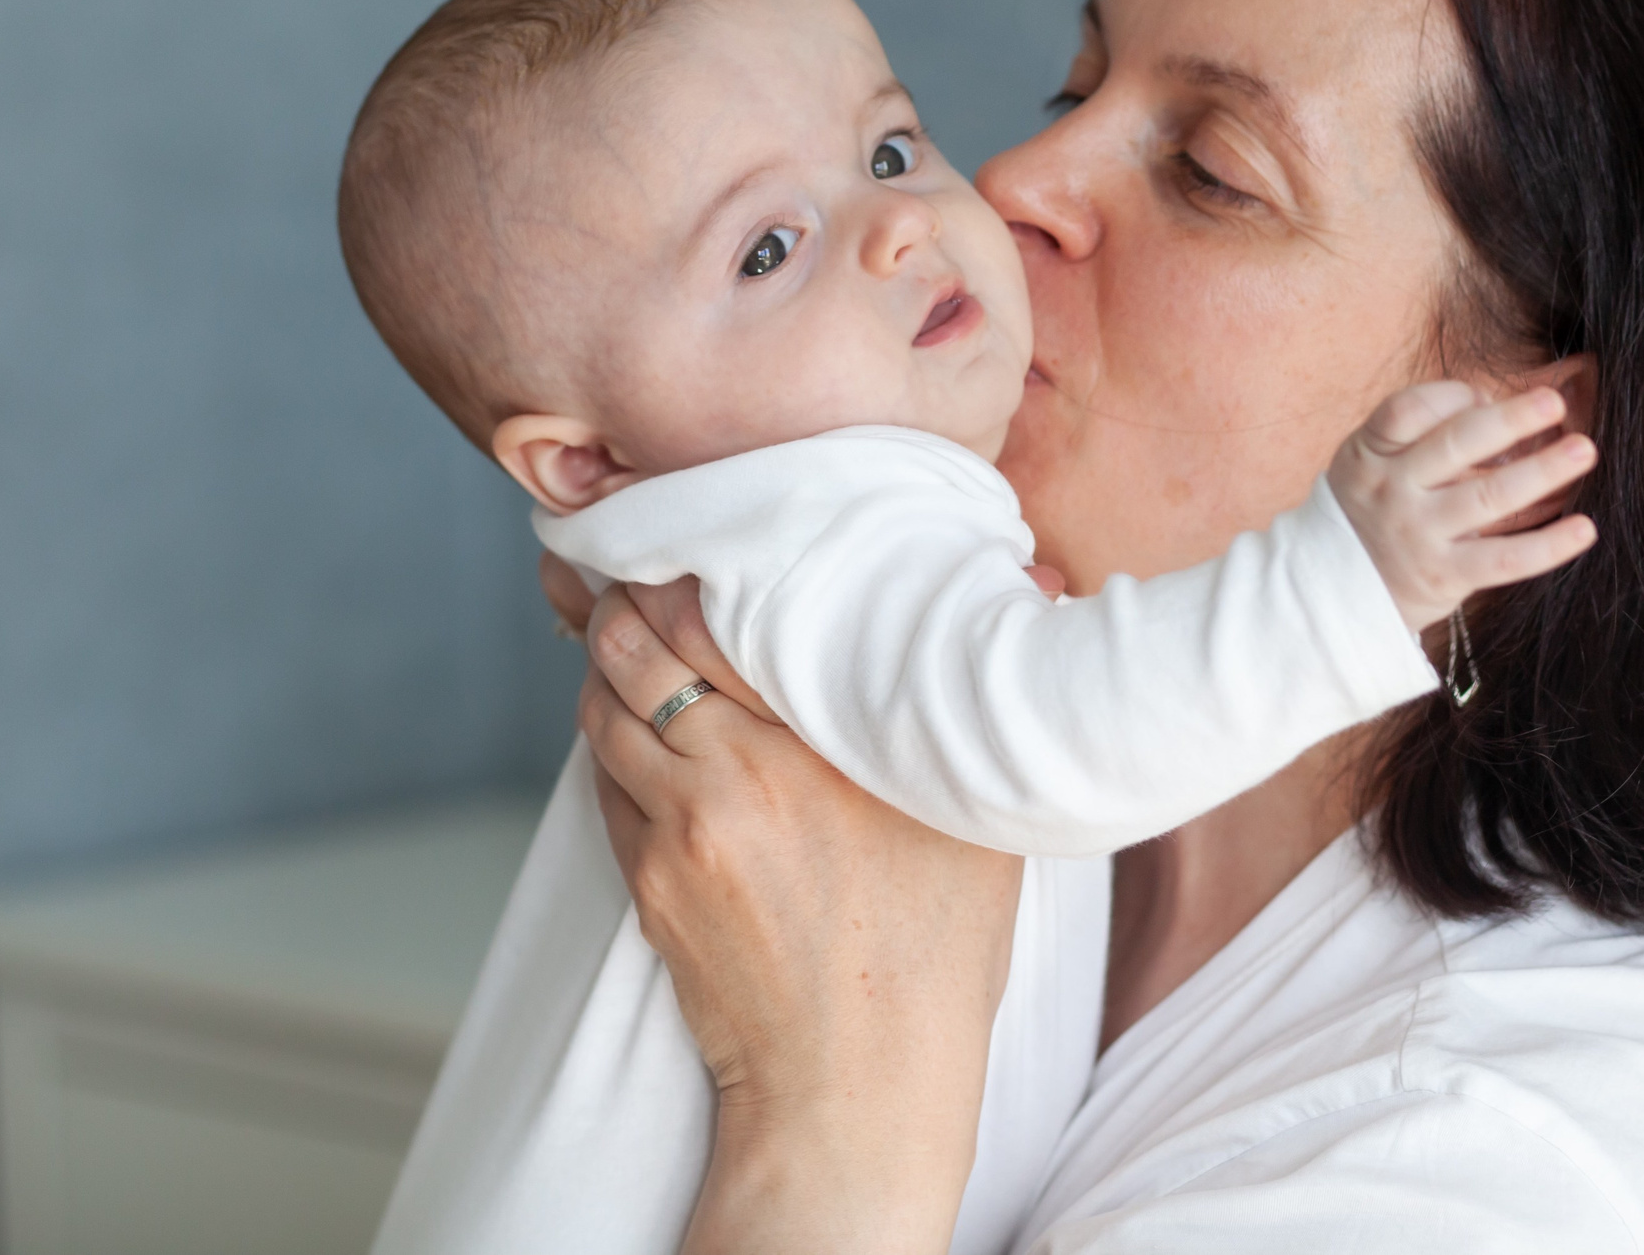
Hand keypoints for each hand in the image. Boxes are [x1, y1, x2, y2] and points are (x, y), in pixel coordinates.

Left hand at [576, 577, 1021, 1254]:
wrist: (856, 1089)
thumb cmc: (937, 955)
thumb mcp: (983, 818)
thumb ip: (980, 695)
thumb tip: (1039, 580)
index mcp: (831, 744)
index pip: (722, 614)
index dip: (695, 572)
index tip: (701, 555)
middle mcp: (744, 771)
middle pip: (639, 647)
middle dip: (629, 608)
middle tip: (640, 583)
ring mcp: (682, 826)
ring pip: (605, 708)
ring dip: (609, 671)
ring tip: (631, 648)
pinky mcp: (644, 876)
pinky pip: (603, 780)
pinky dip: (611, 743)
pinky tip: (640, 735)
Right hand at [1328, 381, 1598, 632]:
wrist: (1327, 593)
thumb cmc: (1368, 512)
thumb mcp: (1371, 463)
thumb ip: (1421, 434)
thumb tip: (1495, 404)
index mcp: (1370, 453)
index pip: (1408, 410)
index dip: (1452, 395)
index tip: (1485, 393)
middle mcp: (1391, 490)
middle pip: (1456, 444)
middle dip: (1510, 419)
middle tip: (1553, 404)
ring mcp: (1417, 534)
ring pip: (1489, 497)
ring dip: (1542, 471)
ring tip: (1584, 451)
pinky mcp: (1443, 576)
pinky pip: (1504, 559)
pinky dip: (1548, 545)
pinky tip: (1584, 528)